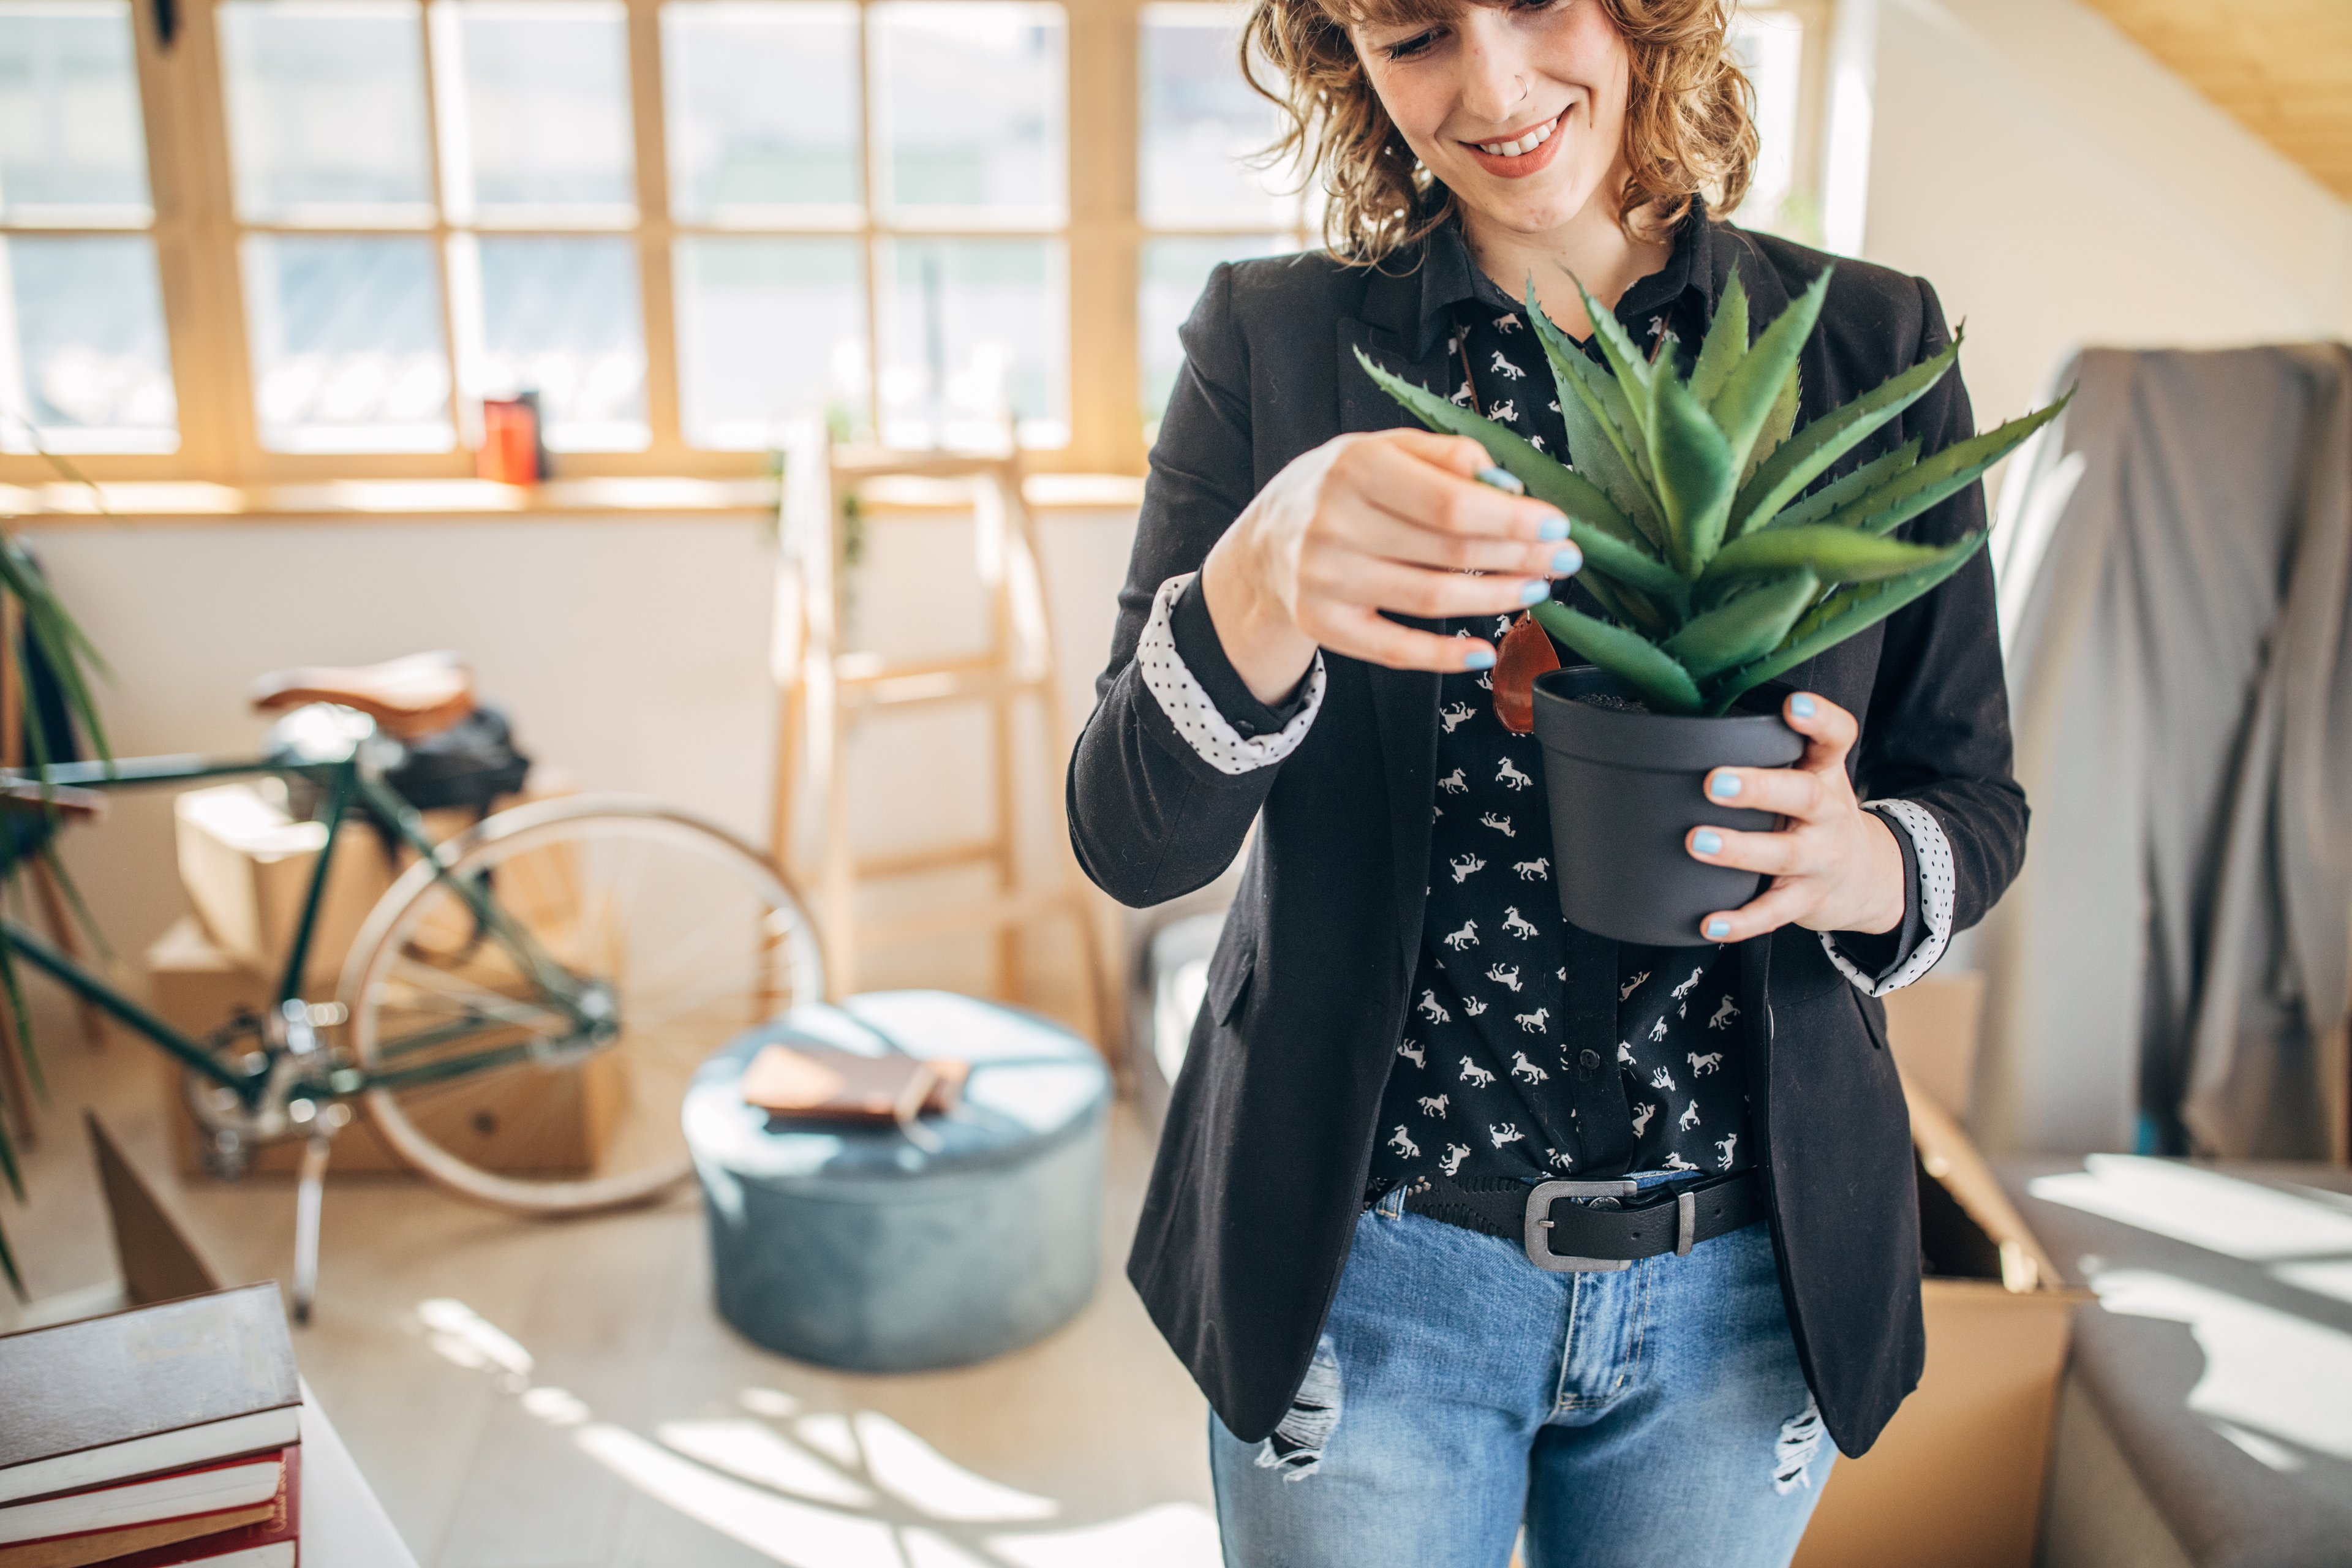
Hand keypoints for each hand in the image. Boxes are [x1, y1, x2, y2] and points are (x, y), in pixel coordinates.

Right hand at [1197, 429, 1582, 703]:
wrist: (1265, 542)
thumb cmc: (1341, 490)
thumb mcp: (1383, 449)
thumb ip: (1443, 455)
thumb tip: (1505, 484)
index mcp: (1355, 466)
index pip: (1449, 500)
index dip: (1511, 518)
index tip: (1556, 525)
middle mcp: (1334, 523)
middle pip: (1449, 550)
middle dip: (1519, 556)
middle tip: (1564, 559)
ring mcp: (1325, 579)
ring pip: (1431, 599)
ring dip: (1496, 598)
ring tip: (1536, 589)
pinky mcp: (1324, 625)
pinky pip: (1394, 650)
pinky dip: (1444, 656)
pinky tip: (1484, 650)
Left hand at [1682, 692, 1906, 942]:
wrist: (1869, 878)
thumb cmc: (1817, 816)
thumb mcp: (1812, 777)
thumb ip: (1772, 751)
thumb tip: (1695, 722)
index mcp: (1825, 773)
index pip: (1836, 737)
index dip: (1819, 719)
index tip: (1794, 704)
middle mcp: (1828, 813)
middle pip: (1802, 796)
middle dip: (1759, 787)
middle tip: (1714, 781)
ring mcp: (1820, 859)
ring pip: (1783, 855)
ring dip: (1738, 849)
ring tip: (1697, 841)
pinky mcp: (1807, 900)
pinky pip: (1774, 913)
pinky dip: (1741, 921)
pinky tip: (1710, 922)